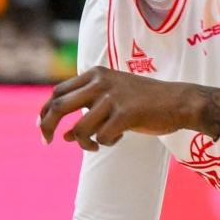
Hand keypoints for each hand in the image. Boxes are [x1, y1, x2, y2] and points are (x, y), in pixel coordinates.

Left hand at [37, 66, 219, 149]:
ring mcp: (112, 97)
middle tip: (47, 142)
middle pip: (58, 106)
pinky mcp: (126, 114)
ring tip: (94, 146)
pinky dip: (105, 144)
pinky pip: (101, 138)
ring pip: (79, 129)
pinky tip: (119, 138)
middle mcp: (100, 82)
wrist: (179, 101)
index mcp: (95, 73)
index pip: (57, 92)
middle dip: (47, 126)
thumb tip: (62, 134)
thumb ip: (87, 109)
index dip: (45, 111)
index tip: (41, 127)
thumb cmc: (145, 102)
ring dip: (83, 143)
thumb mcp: (113, 96)